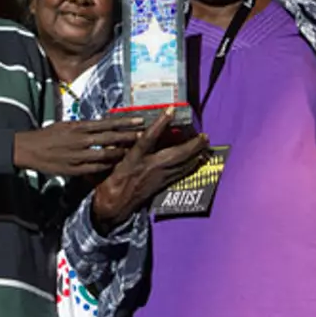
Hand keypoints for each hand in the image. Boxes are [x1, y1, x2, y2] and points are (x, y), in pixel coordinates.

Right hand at [13, 116, 143, 175]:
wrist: (28, 149)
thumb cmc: (47, 135)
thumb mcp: (66, 125)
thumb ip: (84, 127)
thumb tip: (100, 125)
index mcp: (79, 127)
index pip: (107, 123)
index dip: (125, 122)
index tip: (139, 120)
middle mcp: (81, 140)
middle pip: (110, 138)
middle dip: (128, 137)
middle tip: (143, 135)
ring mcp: (78, 155)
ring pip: (105, 155)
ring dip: (120, 153)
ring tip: (133, 152)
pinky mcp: (74, 169)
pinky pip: (94, 169)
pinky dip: (106, 167)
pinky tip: (115, 166)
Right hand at [92, 108, 208, 232]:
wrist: (114, 206)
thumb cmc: (110, 183)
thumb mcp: (113, 161)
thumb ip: (121, 146)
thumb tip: (129, 132)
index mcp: (134, 158)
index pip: (149, 137)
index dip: (160, 123)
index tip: (170, 110)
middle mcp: (149, 167)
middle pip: (176, 154)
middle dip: (193, 144)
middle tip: (205, 136)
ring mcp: (158, 177)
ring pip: (182, 164)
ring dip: (196, 154)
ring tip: (205, 145)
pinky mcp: (162, 185)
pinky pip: (181, 173)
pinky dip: (191, 165)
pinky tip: (197, 160)